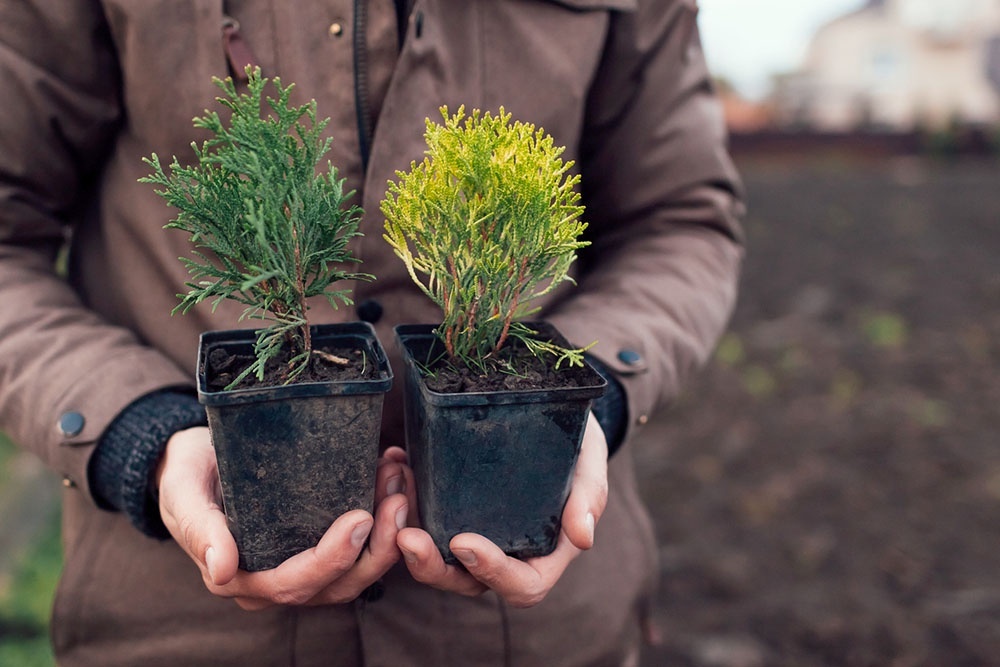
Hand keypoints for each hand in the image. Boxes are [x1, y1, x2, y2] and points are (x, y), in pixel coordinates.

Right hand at [156, 427, 411, 609]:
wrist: (196, 457)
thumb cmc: (186, 475)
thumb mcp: (182, 493)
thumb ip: (199, 528)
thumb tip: (221, 570)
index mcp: (242, 579)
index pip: (295, 584)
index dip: (333, 557)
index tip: (362, 517)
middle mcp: (277, 581)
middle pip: (339, 583)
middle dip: (377, 546)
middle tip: (398, 496)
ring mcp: (304, 565)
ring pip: (359, 568)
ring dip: (390, 531)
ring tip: (400, 481)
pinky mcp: (322, 541)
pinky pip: (363, 543)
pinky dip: (385, 514)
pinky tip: (394, 473)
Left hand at [396, 412, 608, 607]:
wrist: (555, 416)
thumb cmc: (579, 446)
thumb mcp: (589, 463)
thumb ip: (589, 496)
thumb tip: (584, 537)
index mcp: (544, 555)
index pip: (520, 585)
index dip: (491, 572)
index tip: (464, 541)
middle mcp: (505, 554)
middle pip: (466, 581)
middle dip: (432, 566)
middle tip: (406, 536)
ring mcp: (475, 534)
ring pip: (435, 556)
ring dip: (408, 533)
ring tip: (396, 492)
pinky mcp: (452, 510)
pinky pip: (422, 518)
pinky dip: (405, 497)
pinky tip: (397, 461)